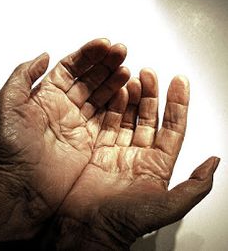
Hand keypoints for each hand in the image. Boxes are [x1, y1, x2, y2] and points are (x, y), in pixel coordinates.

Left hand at [0, 39, 129, 240]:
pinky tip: (127, 92)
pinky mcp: (90, 142)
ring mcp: (79, 125)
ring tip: (127, 69)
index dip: (88, 55)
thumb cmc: (7, 151)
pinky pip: (108, 119)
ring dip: (115, 81)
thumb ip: (24, 76)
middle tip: (122, 52)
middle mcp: (64, 108)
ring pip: (102, 96)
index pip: (71, 68)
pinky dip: (119, 105)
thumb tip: (43, 55)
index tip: (104, 45)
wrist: (17, 192)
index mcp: (46, 96)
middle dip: (106, 63)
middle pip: (90, 79)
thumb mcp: (7, 105)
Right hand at [52, 69, 219, 250]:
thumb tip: (214, 163)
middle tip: (150, 74)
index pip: (173, 128)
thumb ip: (195, 185)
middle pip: (150, 117)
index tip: (179, 83)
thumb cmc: (126, 221)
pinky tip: (117, 93)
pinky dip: (112, 107)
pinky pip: (108, 122)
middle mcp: (140, 156)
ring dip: (132, 97)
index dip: (177, 104)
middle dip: (152, 94)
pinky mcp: (99, 150)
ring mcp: (118, 151)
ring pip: (129, 116)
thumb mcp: (168, 205)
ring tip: (134, 78)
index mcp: (158, 165)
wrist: (88, 228)